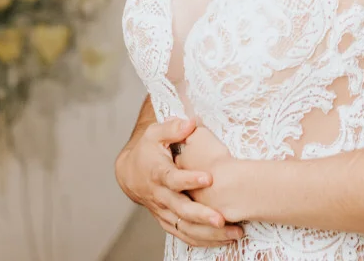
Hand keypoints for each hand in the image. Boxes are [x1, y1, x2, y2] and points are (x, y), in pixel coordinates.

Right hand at [115, 115, 242, 246]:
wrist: (130, 174)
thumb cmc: (147, 150)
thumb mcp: (154, 133)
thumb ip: (173, 128)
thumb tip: (190, 122)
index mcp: (157, 173)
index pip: (172, 178)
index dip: (189, 179)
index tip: (208, 178)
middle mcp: (160, 195)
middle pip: (181, 209)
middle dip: (201, 215)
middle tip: (221, 218)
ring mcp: (164, 211)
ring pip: (185, 226)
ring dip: (208, 233)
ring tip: (233, 233)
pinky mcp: (168, 220)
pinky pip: (185, 235)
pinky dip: (203, 241)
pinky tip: (224, 241)